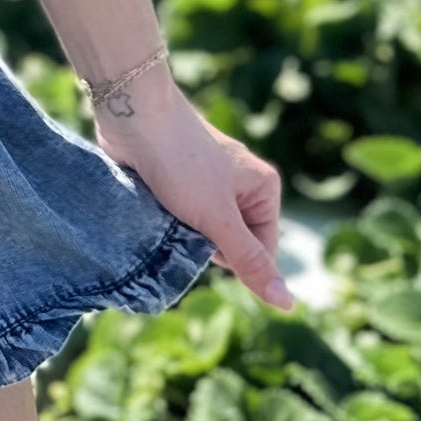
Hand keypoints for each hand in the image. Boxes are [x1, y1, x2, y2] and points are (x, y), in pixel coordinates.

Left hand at [93, 83, 292, 310]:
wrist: (133, 116)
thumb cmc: (180, 164)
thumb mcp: (219, 219)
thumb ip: (250, 261)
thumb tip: (288, 304)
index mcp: (263, 188)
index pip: (261, 251)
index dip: (231, 256)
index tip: (205, 235)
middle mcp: (240, 184)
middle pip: (228, 242)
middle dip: (203, 241)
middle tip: (182, 218)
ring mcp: (207, 181)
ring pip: (199, 230)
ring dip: (180, 231)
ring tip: (164, 208)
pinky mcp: (177, 180)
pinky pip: (178, 216)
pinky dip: (165, 217)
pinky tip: (152, 203)